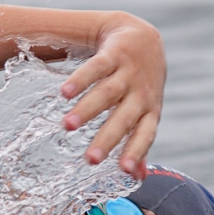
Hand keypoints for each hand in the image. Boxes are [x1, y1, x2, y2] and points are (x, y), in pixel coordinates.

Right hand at [59, 14, 164, 180]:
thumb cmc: (141, 84)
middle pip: (122, 119)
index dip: (136, 152)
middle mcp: (140, 94)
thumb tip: (136, 177)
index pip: (145, 135)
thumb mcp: (146, 111)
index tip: (125, 171)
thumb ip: (139, 141)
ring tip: (66, 126)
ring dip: (87, 110)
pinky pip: (96, 67)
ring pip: (107, 93)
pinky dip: (80, 80)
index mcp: (150, 111)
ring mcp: (128, 73)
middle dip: (106, 140)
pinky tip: (63, 93)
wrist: (144, 37)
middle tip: (90, 160)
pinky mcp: (114, 54)